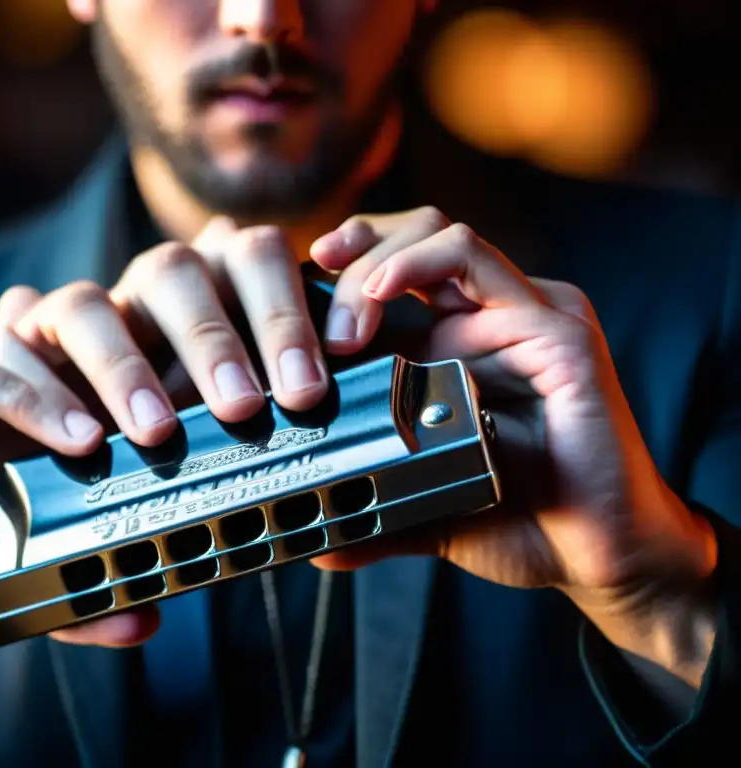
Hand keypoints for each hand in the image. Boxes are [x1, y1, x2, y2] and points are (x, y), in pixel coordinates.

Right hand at [0, 218, 333, 652]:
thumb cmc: (7, 561)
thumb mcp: (86, 560)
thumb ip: (115, 575)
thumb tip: (153, 615)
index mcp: (104, 374)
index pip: (189, 309)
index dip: (250, 321)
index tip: (302, 381)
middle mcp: (51, 351)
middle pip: (144, 283)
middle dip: (206, 336)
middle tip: (249, 405)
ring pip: (65, 311)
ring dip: (120, 369)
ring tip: (156, 434)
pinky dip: (32, 398)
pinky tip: (76, 443)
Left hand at [307, 207, 718, 684]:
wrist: (596, 557)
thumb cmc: (518, 520)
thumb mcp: (422, 503)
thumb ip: (372, 509)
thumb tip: (317, 546)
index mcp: (455, 343)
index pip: (393, 269)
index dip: (340, 266)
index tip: (290, 291)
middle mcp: (489, 317)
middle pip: (411, 235)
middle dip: (351, 252)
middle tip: (308, 302)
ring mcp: (524, 315)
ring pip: (438, 235)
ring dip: (375, 263)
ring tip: (343, 327)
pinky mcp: (554, 327)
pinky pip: (476, 262)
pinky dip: (417, 264)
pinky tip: (378, 295)